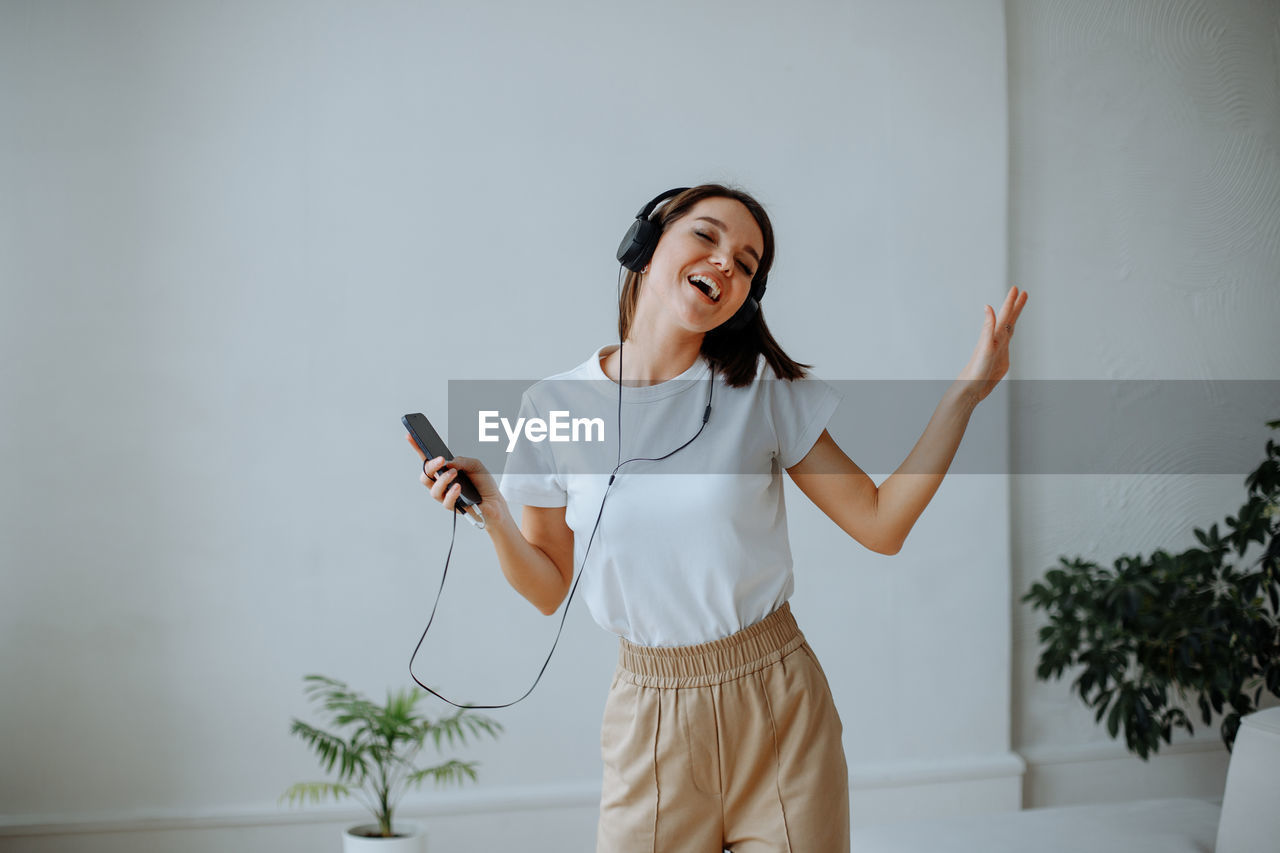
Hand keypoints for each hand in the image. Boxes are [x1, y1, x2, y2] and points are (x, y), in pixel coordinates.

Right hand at [406, 434, 505, 518]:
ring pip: (433, 490)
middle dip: (430, 466)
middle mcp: (442, 483)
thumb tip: (448, 462)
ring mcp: (445, 496)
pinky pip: (445, 502)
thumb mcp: (475, 465)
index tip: (410, 436)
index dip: (418, 448)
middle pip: (425, 475)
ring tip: (454, 473)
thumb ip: (462, 461)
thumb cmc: (483, 482)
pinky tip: (458, 487)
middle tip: (441, 460)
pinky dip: (451, 493)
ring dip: (442, 480)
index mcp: (444, 471)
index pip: (428, 459)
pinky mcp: (453, 507)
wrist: (495, 501)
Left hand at [956, 286, 1027, 405]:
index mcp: (994, 335)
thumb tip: (987, 307)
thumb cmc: (976, 368)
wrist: (972, 386)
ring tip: (1019, 307)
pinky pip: (1008, 343)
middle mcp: (997, 340)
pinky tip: (1009, 333)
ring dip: (1014, 317)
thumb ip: (988, 326)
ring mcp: (1000, 348)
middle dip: (1016, 305)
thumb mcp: (985, 346)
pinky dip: (1011, 334)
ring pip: (1009, 328)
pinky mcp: (1001, 359)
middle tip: (1022, 292)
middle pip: (1009, 319)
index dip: (1011, 302)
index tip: (1016, 289)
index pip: (1005, 314)